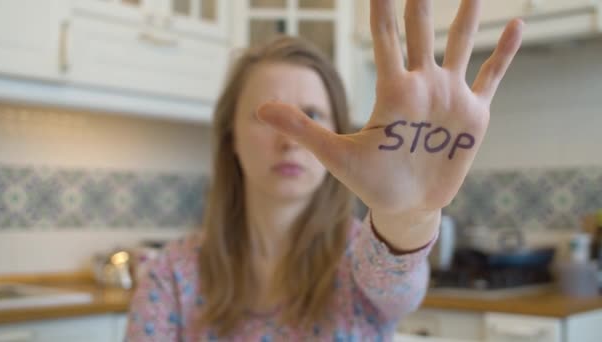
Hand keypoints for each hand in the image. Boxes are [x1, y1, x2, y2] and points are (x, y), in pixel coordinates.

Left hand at [258, 0, 522, 215]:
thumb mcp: (336, 154)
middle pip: (422, 32)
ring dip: (466, 16)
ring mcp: (448, 96)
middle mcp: (421, 85)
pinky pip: (491, 76)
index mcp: (392, 90)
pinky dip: (504, 52)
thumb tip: (258, 109)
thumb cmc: (370, 181)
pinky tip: (514, 25)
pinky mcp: (472, 114)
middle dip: (422, 1)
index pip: (386, 37)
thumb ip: (302, 128)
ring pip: (459, 44)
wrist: (406, 205)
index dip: (383, 7)